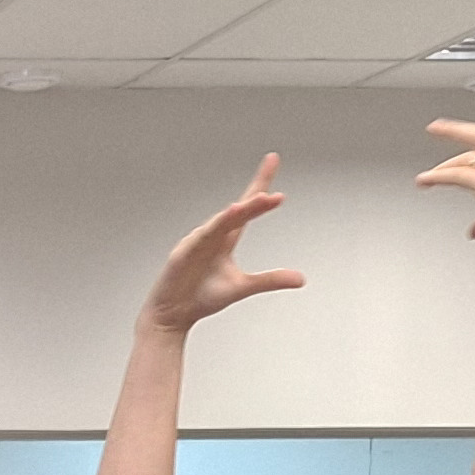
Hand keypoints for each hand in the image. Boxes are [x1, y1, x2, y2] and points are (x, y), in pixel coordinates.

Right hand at [139, 153, 307, 334]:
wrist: (173, 315)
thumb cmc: (202, 296)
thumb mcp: (242, 287)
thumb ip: (270, 280)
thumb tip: (301, 279)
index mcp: (226, 239)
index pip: (246, 206)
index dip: (260, 182)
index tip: (272, 159)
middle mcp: (213, 235)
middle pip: (238, 211)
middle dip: (256, 200)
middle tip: (275, 195)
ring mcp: (197, 242)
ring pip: (222, 222)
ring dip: (240, 211)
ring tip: (259, 200)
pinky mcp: (182, 254)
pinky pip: (201, 237)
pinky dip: (214, 227)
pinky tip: (228, 216)